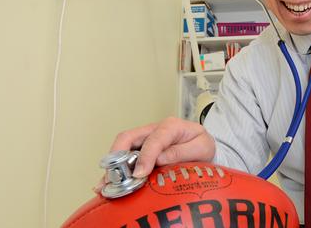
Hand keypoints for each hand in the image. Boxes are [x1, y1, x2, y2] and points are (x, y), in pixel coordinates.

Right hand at [94, 117, 214, 192]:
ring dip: (113, 165)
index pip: (154, 140)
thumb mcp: (202, 147)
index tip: (139, 174)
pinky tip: (107, 182)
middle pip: (128, 137)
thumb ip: (182, 152)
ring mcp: (145, 138)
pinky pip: (124, 155)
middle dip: (118, 156)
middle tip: (114, 177)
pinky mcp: (141, 148)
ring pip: (122, 147)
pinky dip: (115, 169)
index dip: (145, 157)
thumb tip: (160, 159)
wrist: (204, 144)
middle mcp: (155, 129)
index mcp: (171, 126)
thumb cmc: (203, 144)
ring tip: (106, 183)